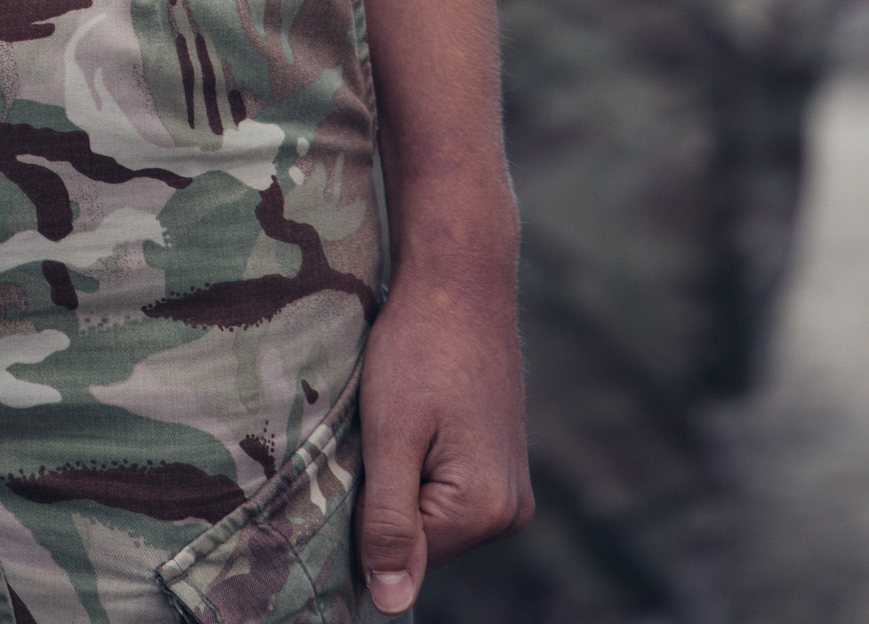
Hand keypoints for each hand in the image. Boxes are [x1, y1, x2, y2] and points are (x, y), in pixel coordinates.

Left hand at [356, 250, 531, 612]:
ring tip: (397, 415)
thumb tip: (391, 604)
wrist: (460, 278)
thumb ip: (389, 522)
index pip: (400, 557)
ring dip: (399, 476)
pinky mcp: (500, 462)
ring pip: (429, 512)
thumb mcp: (390, 434)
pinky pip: (445, 488)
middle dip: (383, 495)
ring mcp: (510, 487)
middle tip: (376, 428)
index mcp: (484, 511)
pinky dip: (418, 462)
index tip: (357, 454)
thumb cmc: (418, 348)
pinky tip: (414, 416)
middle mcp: (509, 512)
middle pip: (419, 538)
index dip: (362, 512)